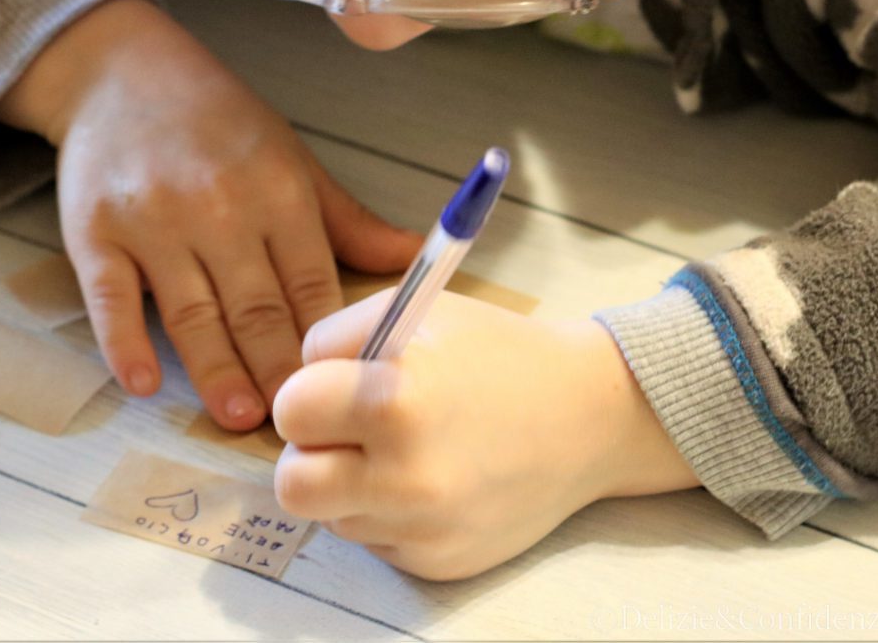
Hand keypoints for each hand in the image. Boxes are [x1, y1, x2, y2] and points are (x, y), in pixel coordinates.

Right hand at [0, 0, 421, 428]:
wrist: (123, 72)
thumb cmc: (220, 122)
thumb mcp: (292, 159)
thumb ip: (347, 220)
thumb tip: (413, 260)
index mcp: (276, 190)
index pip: (309, 279)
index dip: (326, 339)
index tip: (344, 388)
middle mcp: (217, 207)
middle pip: (254, 304)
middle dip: (278, 367)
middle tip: (297, 422)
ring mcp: (152, 220)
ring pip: (191, 310)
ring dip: (215, 368)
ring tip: (238, 415)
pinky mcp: (94, 231)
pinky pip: (110, 295)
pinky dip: (124, 341)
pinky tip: (143, 382)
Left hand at [272, 292, 698, 579]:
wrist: (587, 415)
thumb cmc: (497, 353)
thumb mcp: (415, 314)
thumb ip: (338, 339)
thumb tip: (296, 382)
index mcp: (394, 400)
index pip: (290, 410)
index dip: (306, 396)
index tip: (330, 392)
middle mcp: (405, 476)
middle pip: (293, 484)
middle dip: (309, 453)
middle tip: (344, 433)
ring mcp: (424, 529)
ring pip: (332, 515)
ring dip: (349, 484)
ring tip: (400, 450)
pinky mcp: (440, 563)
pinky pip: (376, 540)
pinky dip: (387, 511)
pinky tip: (430, 478)